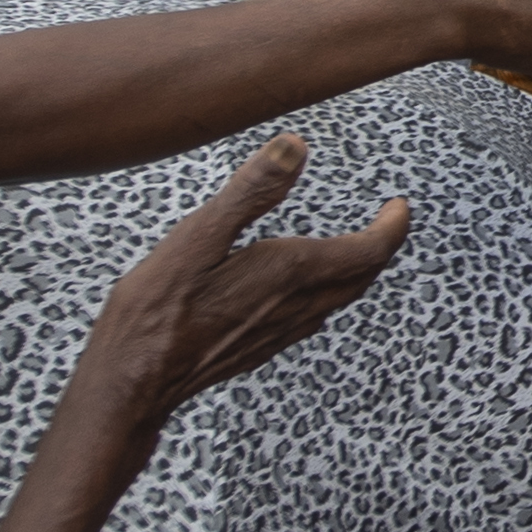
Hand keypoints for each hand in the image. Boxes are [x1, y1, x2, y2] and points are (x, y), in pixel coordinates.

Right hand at [74, 132, 415, 427]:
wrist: (132, 382)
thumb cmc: (155, 314)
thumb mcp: (198, 236)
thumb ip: (251, 191)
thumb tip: (293, 148)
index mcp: (287, 273)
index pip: (368, 251)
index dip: (392, 226)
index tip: (399, 207)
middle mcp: (293, 305)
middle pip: (361, 277)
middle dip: (381, 247)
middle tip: (388, 222)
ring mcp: (278, 330)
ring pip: (339, 299)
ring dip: (357, 271)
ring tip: (358, 248)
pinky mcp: (259, 345)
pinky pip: (312, 316)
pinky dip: (326, 292)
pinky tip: (305, 288)